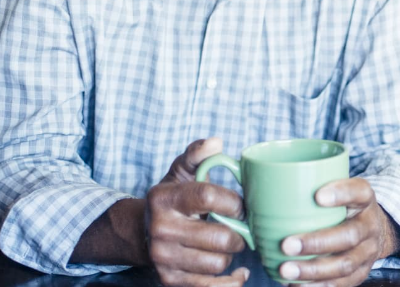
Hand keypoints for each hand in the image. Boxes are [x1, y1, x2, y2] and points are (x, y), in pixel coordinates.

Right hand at [146, 137, 249, 286]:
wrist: (142, 233)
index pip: (207, 196)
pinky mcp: (169, 280)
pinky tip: (238, 271)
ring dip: (231, 254)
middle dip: (239, 233)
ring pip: (217, 262)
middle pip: (218, 237)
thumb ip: (197, 154)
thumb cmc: (172, 199)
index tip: (242, 205)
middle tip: (240, 227)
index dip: (234, 202)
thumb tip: (216, 142)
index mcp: (165, 198)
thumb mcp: (181, 172)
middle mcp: (161, 229)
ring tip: (229, 244)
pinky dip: (230, 281)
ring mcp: (163, 258)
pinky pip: (210, 286)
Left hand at [277, 178, 399, 285]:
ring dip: (313, 269)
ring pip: (344, 264)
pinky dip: (318, 286)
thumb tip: (258, 184)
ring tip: (286, 270)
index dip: (341, 193)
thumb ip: (310, 186)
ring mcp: (368, 251)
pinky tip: (297, 284)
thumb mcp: (338, 189)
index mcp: (364, 198)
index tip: (318, 196)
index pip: (358, 191)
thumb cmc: (344, 206)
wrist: (374, 229)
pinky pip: (342, 283)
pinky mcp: (362, 272)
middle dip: (317, 242)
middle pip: (349, 235)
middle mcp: (370, 225)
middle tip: (287, 244)